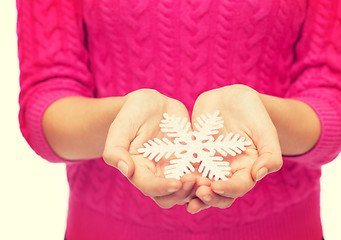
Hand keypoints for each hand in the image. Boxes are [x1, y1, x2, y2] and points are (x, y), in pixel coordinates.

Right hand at [103, 89, 201, 207]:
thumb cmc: (133, 113)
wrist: (153, 104)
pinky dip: (209, 177)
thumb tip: (126, 171)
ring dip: (198, 190)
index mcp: (138, 170)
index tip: (177, 182)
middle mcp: (156, 175)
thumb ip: (116, 149)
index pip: (149, 187)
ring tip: (210, 180)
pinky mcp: (190, 162)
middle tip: (196, 181)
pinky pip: (200, 175)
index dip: (162, 188)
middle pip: (170, 196)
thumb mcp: (121, 127)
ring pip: (187, 191)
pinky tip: (219, 171)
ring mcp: (174, 170)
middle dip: (183, 193)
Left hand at [187, 84, 282, 212]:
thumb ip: (270, 153)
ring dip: (192, 192)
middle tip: (199, 194)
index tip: (216, 186)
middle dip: (209, 197)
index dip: (229, 189)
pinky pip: (186, 169)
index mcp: (247, 169)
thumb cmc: (253, 112)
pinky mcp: (194, 157)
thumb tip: (260, 174)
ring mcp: (209, 165)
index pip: (239, 186)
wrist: (231, 98)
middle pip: (219, 193)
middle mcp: (228, 172)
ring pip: (200, 185)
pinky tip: (170, 178)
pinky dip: (179, 176)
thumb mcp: (265, 130)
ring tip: (182, 193)